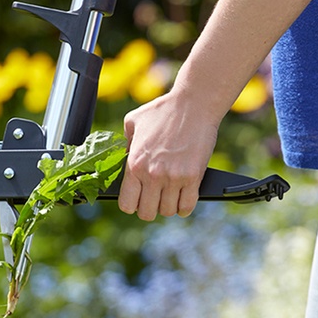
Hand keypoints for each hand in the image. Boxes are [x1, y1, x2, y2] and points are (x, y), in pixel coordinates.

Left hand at [118, 90, 219, 220]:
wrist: (194, 104)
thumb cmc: (163, 110)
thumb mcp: (133, 122)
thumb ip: (125, 144)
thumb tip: (124, 159)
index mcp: (134, 163)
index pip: (127, 204)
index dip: (132, 204)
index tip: (138, 198)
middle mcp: (152, 174)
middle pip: (147, 213)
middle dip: (150, 208)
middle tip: (155, 197)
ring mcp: (173, 177)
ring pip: (168, 211)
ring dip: (169, 206)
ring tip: (170, 194)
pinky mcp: (193, 177)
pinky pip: (187, 206)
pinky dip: (185, 206)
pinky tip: (184, 198)